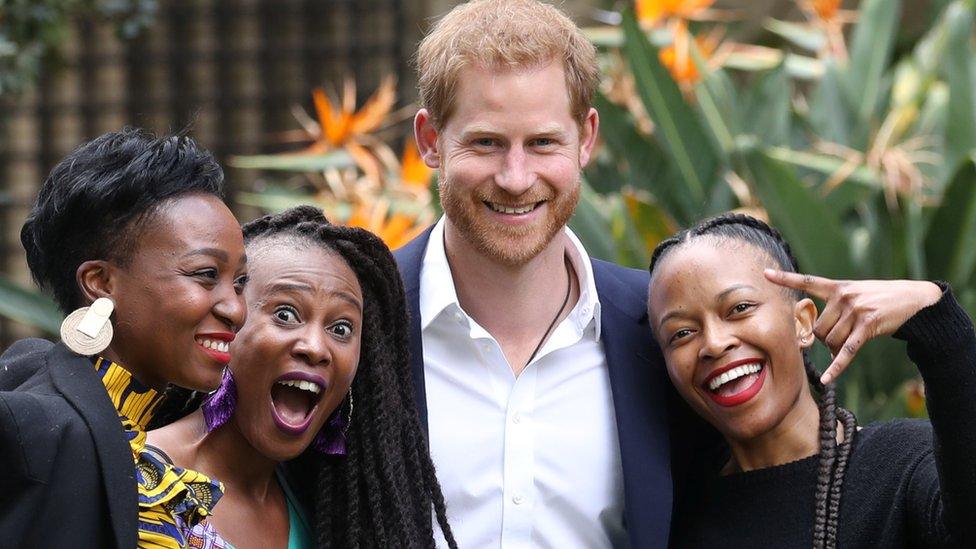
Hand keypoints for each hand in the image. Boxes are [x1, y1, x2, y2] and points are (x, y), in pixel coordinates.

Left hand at [764, 270, 942, 383]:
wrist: (913, 299)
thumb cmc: (880, 298)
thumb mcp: (856, 293)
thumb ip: (836, 308)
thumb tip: (823, 340)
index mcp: (837, 287)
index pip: (807, 281)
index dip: (785, 278)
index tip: (766, 274)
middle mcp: (843, 297)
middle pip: (818, 328)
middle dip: (825, 339)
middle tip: (840, 337)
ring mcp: (855, 311)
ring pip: (831, 341)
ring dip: (836, 349)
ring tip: (851, 340)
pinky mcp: (867, 327)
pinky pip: (846, 351)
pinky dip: (837, 367)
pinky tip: (827, 379)